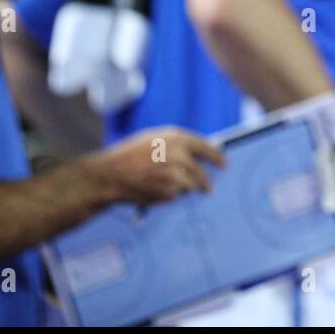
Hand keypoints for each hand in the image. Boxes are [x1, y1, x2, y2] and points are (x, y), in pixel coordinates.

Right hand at [91, 127, 226, 204]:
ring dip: (184, 190)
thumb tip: (197, 153)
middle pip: (201, 172)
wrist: (110, 174)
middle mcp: (178, 154)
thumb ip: (176, 144)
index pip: (206, 146)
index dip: (217, 156)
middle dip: (205, 182)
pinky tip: (154, 191)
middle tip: (208, 189)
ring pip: (190, 187)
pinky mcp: (169, 192)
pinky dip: (169, 197)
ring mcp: (175, 174)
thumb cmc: (129, 156)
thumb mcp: (153, 139)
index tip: (225, 164)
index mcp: (175, 137)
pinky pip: (176, 197)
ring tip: (165, 188)